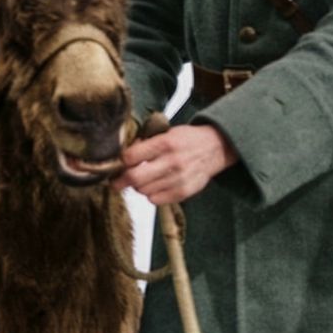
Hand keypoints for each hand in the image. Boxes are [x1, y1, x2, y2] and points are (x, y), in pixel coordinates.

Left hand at [113, 125, 237, 204]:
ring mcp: (178, 179)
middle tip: (116, 182)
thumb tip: (125, 156)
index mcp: (165, 143)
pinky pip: (156, 200)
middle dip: (121, 181)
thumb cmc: (188, 139)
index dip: (121, 161)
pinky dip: (151, 195)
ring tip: (142, 179)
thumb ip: (147, 143)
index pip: (131, 156)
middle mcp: (171, 162)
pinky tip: (155, 186)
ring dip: (138, 186)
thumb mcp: (167, 132)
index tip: (118, 164)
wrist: (216, 148)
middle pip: (135, 178)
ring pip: (144, 191)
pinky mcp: (183, 193)